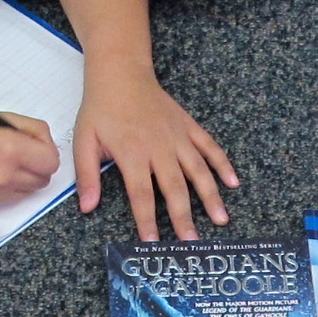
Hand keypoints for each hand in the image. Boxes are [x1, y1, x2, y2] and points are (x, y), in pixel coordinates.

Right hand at [0, 107, 61, 211]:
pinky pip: (11, 199)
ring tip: (2, 162)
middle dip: (38, 165)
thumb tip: (47, 143)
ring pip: (30, 191)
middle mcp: (4, 174)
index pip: (51, 160)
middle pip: (44, 179)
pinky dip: (7, 187)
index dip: (46, 151)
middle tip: (22, 152)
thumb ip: (28, 129)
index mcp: (9, 147)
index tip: (36, 144)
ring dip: (24, 178)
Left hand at [74, 64, 233, 241]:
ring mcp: (177, 137)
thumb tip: (87, 207)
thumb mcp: (84, 141)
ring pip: (198, 170)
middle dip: (184, 217)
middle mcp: (159, 148)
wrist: (121, 74)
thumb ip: (87, 175)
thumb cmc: (101, 110)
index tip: (152, 242)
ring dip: (210, 196)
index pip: (141, 194)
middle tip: (191, 242)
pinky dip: (223, 164)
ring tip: (220, 220)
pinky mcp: (188, 127)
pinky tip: (233, 182)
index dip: (147, 220)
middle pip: (174, 188)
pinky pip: (210, 147)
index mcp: (132, 153)